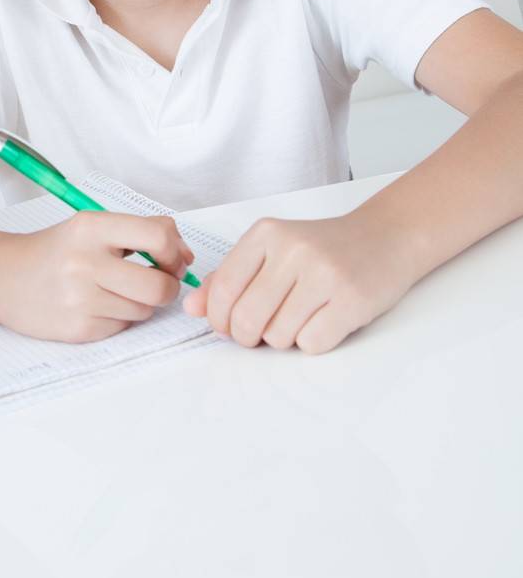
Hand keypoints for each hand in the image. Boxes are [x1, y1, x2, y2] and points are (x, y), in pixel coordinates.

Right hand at [0, 211, 195, 342]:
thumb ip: (140, 231)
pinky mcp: (78, 328)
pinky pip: (123, 327)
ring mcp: (80, 298)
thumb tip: (185, 254)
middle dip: (167, 287)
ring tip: (114, 291)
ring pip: (144, 310)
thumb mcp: (91, 227)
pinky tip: (96, 306)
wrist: (3, 278)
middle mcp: (84, 262)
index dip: (174, 251)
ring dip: (140, 304)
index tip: (170, 257)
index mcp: (90, 227)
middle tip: (155, 282)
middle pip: (159, 286)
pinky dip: (119, 318)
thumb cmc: (55, 251)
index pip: (157, 236)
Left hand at [182, 211, 417, 353]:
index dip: (218, 318)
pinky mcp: (351, 300)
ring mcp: (323, 274)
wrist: (384, 238)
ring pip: (278, 336)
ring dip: (282, 339)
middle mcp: (293, 250)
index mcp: (266, 233)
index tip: (226, 326)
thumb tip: (193, 307)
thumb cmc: (322, 249)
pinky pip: (311, 344)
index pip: (223, 288)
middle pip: (246, 317)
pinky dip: (310, 343)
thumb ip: (230, 277)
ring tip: (298, 318)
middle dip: (247, 336)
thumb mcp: (272, 251)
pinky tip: (321, 322)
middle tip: (259, 332)